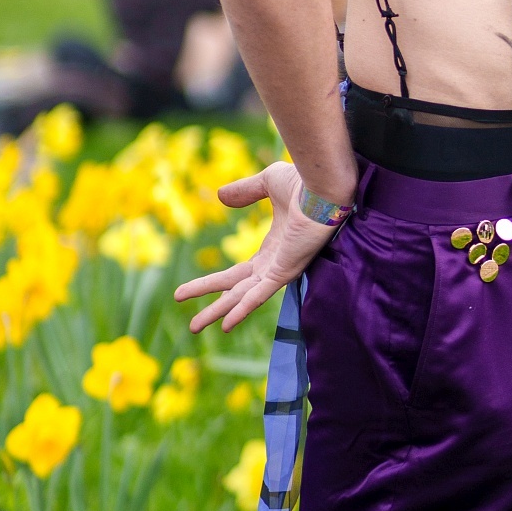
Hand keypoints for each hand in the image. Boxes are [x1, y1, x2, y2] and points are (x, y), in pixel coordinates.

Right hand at [174, 160, 342, 332]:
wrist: (321, 185)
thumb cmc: (303, 182)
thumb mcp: (267, 183)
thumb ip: (245, 192)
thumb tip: (221, 196)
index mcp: (273, 249)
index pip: (238, 274)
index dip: (214, 284)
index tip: (190, 292)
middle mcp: (275, 264)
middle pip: (235, 291)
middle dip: (212, 306)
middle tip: (192, 326)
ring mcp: (279, 270)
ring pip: (241, 297)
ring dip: (218, 312)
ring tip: (194, 328)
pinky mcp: (285, 271)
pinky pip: (259, 295)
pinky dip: (242, 309)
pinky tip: (226, 324)